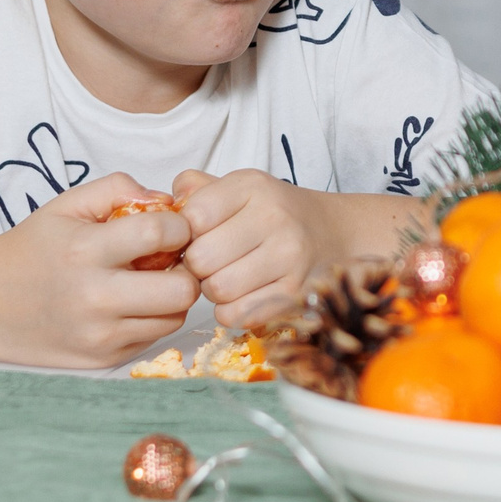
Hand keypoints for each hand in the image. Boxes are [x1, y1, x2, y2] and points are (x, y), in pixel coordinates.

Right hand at [0, 172, 199, 366]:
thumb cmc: (31, 249)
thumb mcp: (66, 205)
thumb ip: (118, 188)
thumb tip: (165, 199)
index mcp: (85, 251)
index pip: (161, 233)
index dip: (179, 225)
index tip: (172, 225)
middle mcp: (94, 298)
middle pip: (182, 289)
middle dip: (188, 268)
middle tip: (173, 259)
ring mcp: (98, 336)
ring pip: (174, 317)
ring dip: (173, 297)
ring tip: (151, 280)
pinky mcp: (101, 360)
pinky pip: (153, 338)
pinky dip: (152, 319)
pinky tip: (131, 304)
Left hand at [171, 169, 335, 329]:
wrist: (334, 232)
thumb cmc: (273, 213)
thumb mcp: (239, 189)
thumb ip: (197, 188)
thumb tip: (166, 203)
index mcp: (253, 186)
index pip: (192, 217)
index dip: (186, 233)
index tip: (200, 235)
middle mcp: (274, 217)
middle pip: (201, 259)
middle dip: (198, 266)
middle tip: (212, 262)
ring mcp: (289, 256)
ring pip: (217, 290)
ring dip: (214, 290)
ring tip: (229, 276)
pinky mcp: (295, 292)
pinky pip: (237, 315)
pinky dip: (231, 311)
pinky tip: (243, 295)